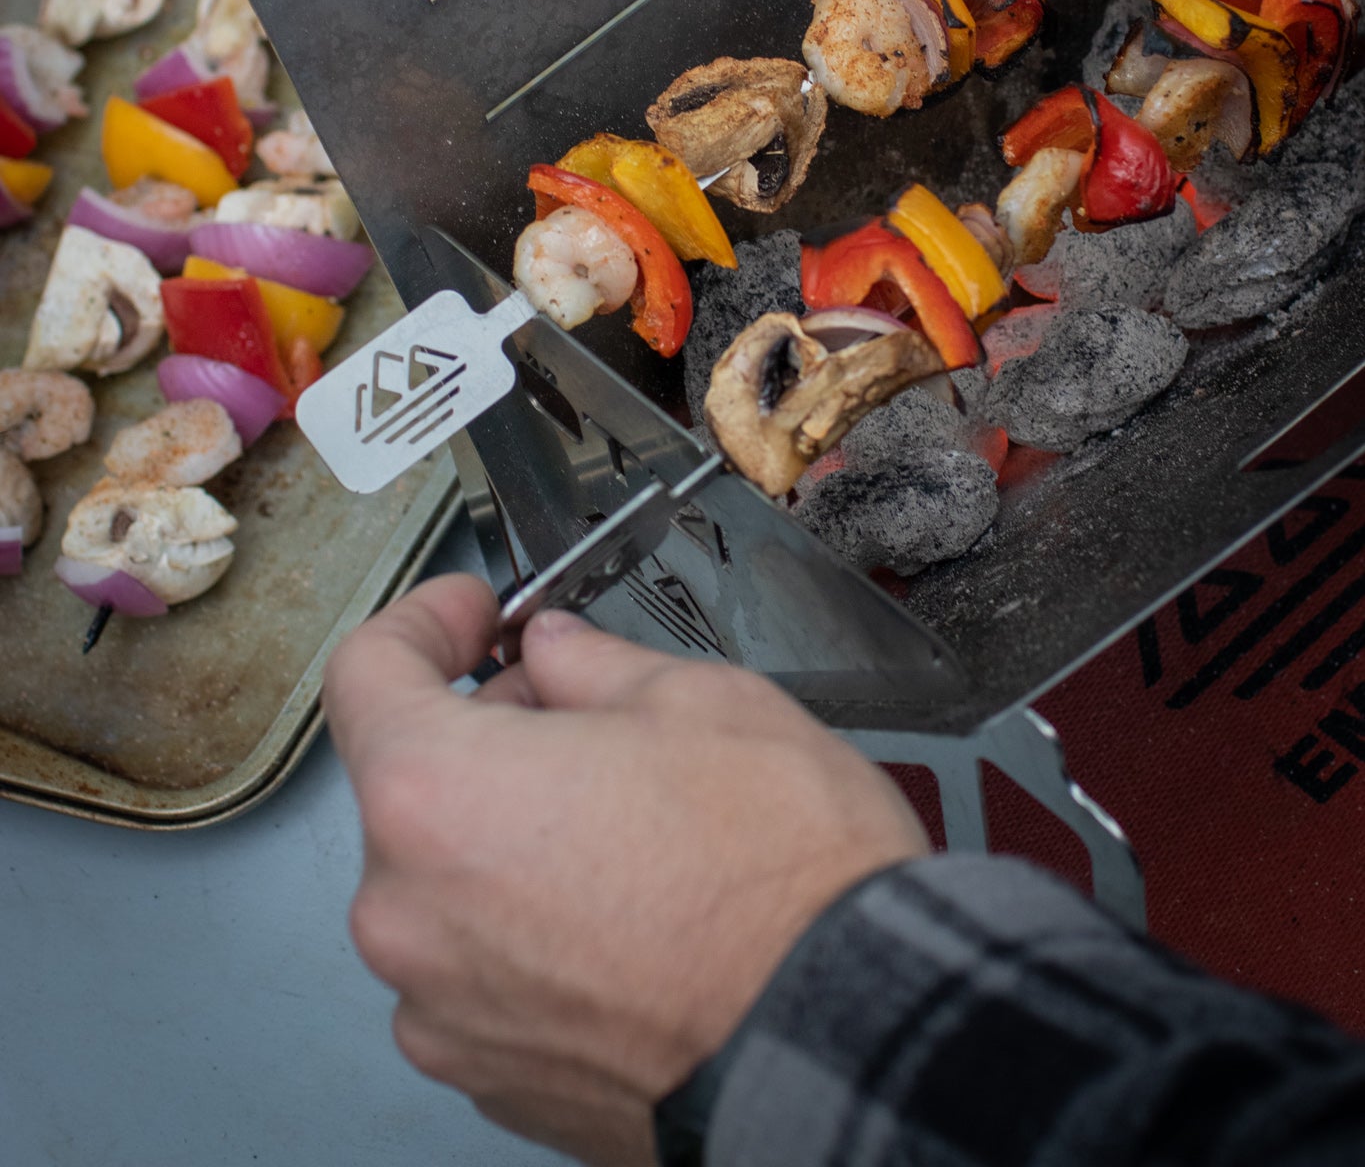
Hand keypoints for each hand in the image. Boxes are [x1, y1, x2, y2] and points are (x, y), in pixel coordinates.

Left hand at [324, 575, 927, 1166]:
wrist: (848, 1044)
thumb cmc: (780, 881)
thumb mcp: (698, 701)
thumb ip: (590, 664)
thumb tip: (555, 655)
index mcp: (438, 795)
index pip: (366, 672)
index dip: (422, 623)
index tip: (472, 618)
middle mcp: (411, 914)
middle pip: (413, 787)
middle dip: (491, 738)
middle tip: (588, 720)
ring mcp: (445, 1012)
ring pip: (452, 888)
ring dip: (515, 844)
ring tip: (632, 831)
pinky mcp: (495, 1082)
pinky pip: (487, 976)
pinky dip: (536, 936)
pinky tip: (632, 916)